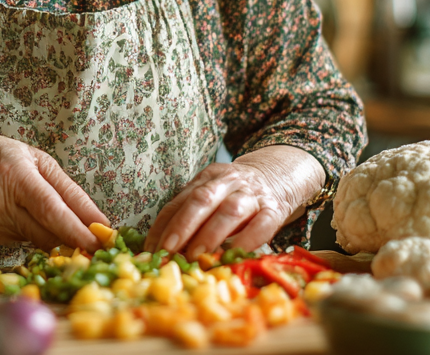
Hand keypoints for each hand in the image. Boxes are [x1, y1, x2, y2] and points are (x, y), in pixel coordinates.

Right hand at [0, 130, 107, 252]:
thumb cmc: (1, 155)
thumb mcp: (38, 160)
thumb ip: (68, 191)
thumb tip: (98, 221)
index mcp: (15, 175)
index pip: (50, 210)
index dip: (76, 229)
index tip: (100, 242)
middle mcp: (1, 203)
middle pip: (47, 233)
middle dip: (75, 239)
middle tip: (98, 242)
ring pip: (40, 241)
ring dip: (57, 234)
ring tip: (54, 214)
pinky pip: (26, 241)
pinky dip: (37, 232)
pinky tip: (27, 214)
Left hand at [144, 146, 323, 257]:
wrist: (277, 174)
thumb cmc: (235, 194)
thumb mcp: (211, 194)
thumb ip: (191, 214)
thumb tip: (162, 247)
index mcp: (207, 177)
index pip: (180, 200)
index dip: (163, 225)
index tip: (151, 249)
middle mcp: (228, 182)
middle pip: (202, 200)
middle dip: (182, 226)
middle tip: (169, 250)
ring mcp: (251, 195)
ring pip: (229, 211)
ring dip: (210, 234)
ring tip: (196, 255)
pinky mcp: (274, 209)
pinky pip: (261, 225)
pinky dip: (246, 241)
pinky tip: (233, 255)